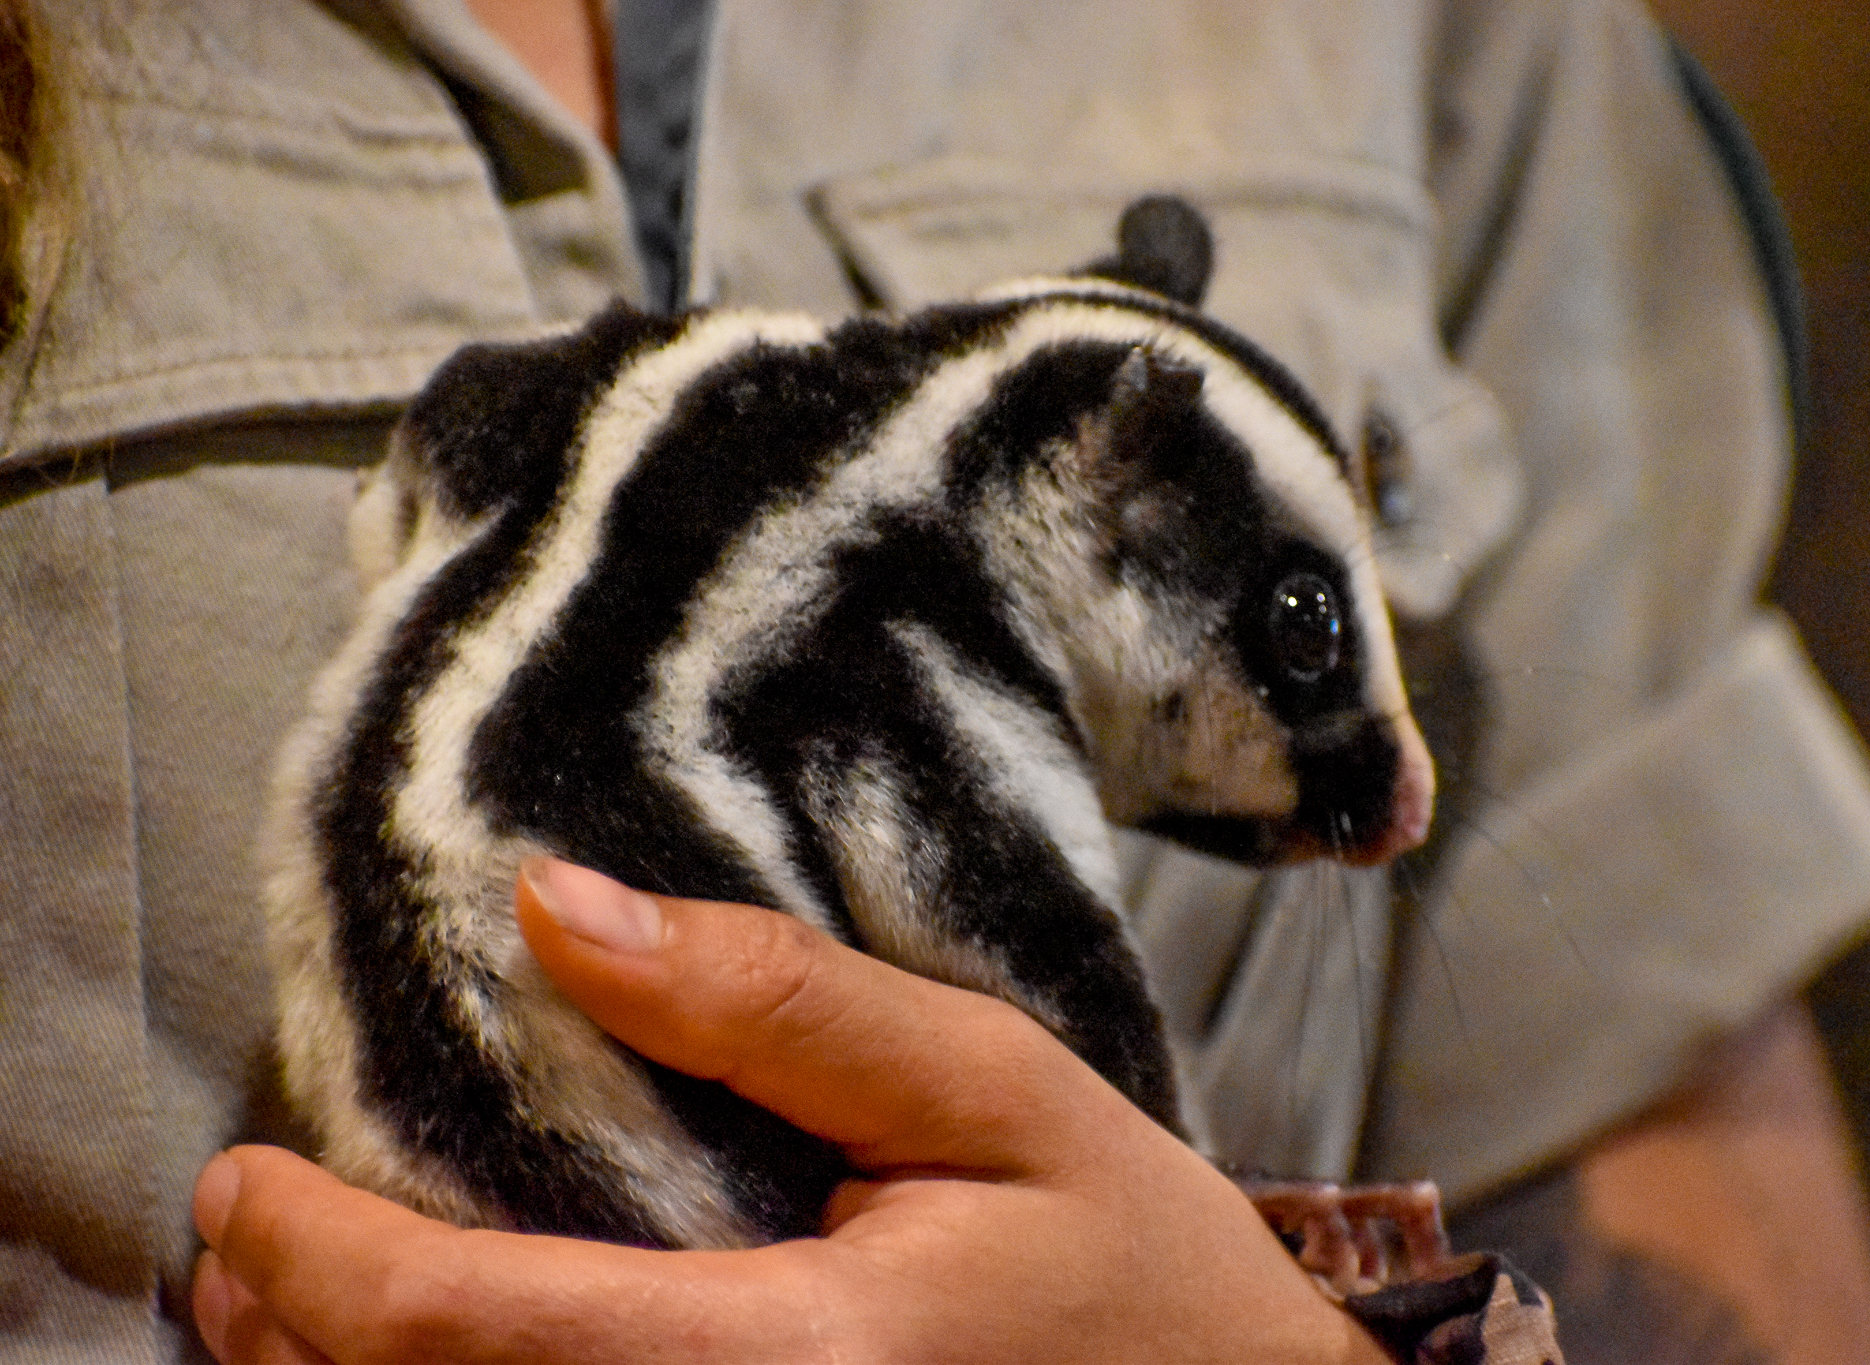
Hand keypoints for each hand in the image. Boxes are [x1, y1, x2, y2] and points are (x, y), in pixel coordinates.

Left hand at [192, 857, 1388, 1363]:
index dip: (326, 1267)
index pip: (483, 1334)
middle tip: (238, 1245)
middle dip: (300, 1348)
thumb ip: (780, 1006)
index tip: (247, 1186)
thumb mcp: (992, 1089)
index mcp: (803, 1363)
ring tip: (282, 1316)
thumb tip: (556, 908)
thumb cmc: (1133, 1264)